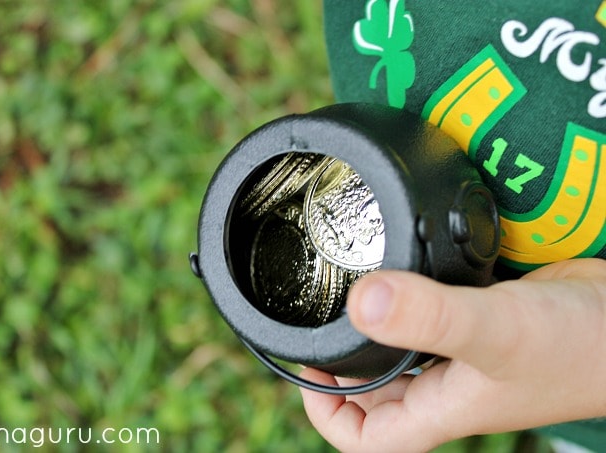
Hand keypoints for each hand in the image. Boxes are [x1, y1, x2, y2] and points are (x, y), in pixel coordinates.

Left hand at [299, 258, 605, 452]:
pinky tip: (400, 273)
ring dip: (373, 333)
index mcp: (441, 407)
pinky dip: (408, 303)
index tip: (312, 365)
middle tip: (325, 320)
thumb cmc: (581, 347)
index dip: (328, 411)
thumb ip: (430, 318)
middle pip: (374, 395)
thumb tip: (360, 305)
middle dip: (343, 367)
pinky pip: (429, 319)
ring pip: (401, 355)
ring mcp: (462, 353)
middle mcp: (446, 384)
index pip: (365, 436)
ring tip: (350, 293)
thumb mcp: (495, 332)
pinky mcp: (478, 320)